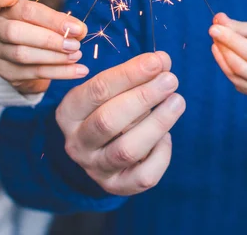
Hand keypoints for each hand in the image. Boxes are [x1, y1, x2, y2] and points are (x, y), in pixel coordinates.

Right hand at [0, 0, 88, 93]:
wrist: (26, 56)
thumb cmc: (38, 30)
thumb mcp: (47, 20)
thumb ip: (61, 22)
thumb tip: (79, 30)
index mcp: (7, 9)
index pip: (28, 11)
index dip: (54, 20)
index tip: (78, 29)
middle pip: (16, 33)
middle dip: (49, 40)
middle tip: (75, 45)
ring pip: (23, 55)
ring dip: (55, 58)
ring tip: (77, 56)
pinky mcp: (5, 71)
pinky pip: (32, 73)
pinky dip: (58, 73)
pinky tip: (77, 71)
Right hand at [56, 52, 184, 195]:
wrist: (98, 150)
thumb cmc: (108, 109)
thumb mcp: (112, 89)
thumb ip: (135, 74)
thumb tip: (163, 61)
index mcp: (69, 113)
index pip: (97, 90)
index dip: (130, 74)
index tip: (157, 61)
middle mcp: (77, 143)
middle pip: (108, 121)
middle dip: (143, 97)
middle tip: (170, 80)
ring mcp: (95, 168)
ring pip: (127, 150)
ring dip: (157, 123)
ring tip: (177, 101)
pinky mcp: (116, 186)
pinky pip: (144, 175)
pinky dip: (160, 153)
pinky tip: (167, 136)